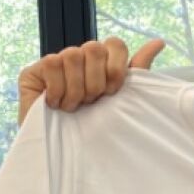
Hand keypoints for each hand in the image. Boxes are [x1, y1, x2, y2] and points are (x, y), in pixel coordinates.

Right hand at [17, 37, 164, 124]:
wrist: (63, 152)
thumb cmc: (94, 126)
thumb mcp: (121, 97)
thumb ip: (137, 69)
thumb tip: (159, 42)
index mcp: (101, 61)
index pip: (115, 43)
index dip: (115, 69)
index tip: (112, 93)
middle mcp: (79, 57)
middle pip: (94, 48)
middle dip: (96, 82)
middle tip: (90, 102)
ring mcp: (56, 61)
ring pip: (72, 56)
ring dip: (76, 90)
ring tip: (73, 107)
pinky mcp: (34, 70)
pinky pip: (52, 64)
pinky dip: (57, 90)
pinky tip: (55, 104)